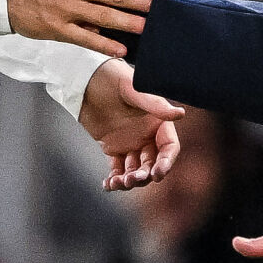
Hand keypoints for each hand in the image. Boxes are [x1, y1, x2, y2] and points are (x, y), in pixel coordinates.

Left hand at [81, 59, 183, 189]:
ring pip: (136, 169)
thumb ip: (154, 103)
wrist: (82, 79)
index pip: (169, 147)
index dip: (166, 162)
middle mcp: (147, 133)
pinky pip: (118, 168)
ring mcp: (130, 142)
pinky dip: (114, 179)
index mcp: (157, 120)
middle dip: (145, 175)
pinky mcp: (113, 147)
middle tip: (132, 179)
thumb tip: (180, 114)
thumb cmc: (110, 76)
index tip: (157, 174)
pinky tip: (108, 186)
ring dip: (130, 180)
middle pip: (153, 162)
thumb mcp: (132, 87)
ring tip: (117, 183)